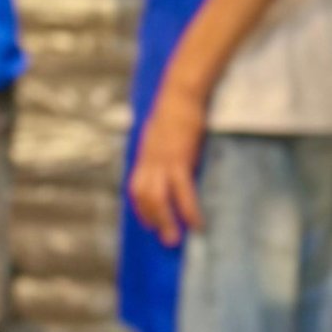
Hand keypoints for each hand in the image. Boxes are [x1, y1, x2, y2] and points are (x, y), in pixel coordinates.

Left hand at [128, 83, 207, 246]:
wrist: (180, 93)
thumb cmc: (175, 109)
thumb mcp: (161, 132)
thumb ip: (160, 147)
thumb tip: (165, 157)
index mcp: (144, 155)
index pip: (135, 188)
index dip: (140, 207)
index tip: (148, 222)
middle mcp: (148, 161)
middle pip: (143, 197)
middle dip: (152, 219)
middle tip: (164, 238)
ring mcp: (162, 161)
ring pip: (158, 199)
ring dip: (166, 221)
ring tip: (175, 238)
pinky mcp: (179, 159)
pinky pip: (182, 192)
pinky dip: (188, 210)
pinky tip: (196, 223)